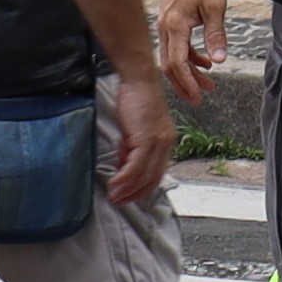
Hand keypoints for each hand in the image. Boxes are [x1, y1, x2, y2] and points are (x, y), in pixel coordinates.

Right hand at [101, 71, 175, 207]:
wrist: (139, 80)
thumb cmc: (136, 98)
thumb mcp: (135, 127)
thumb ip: (132, 146)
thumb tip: (124, 163)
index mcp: (166, 141)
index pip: (157, 172)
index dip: (144, 188)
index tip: (130, 196)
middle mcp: (166, 144)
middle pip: (152, 178)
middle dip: (136, 193)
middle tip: (120, 201)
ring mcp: (158, 142)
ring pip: (144, 174)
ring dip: (128, 189)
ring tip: (115, 196)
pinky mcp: (147, 139)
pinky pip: (136, 166)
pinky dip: (124, 178)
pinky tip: (115, 183)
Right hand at [160, 0, 229, 105]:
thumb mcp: (216, 7)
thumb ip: (216, 35)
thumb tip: (220, 59)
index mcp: (175, 25)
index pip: (177, 62)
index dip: (187, 82)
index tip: (197, 95)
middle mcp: (165, 26)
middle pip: (169, 64)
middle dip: (184, 83)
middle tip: (199, 98)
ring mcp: (165, 22)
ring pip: (172, 55)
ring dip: (188, 71)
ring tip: (207, 82)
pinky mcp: (170, 18)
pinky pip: (175, 44)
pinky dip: (188, 56)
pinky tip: (204, 60)